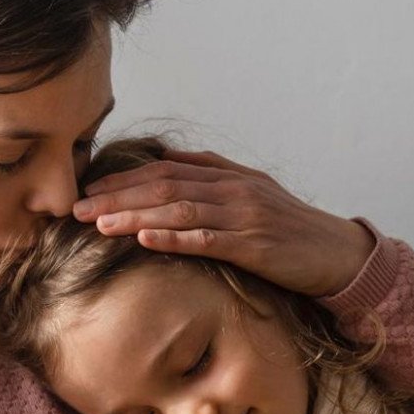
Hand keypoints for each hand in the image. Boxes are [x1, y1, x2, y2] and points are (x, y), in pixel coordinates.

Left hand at [73, 147, 376, 298]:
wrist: (338, 253)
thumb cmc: (290, 230)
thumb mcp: (250, 194)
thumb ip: (211, 176)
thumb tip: (166, 160)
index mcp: (227, 175)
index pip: (164, 169)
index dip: (122, 178)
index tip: (87, 190)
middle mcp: (232, 188)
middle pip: (163, 186)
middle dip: (116, 196)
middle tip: (76, 208)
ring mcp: (244, 215)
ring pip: (178, 209)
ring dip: (134, 216)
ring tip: (98, 225)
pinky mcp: (254, 245)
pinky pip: (207, 239)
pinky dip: (173, 238)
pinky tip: (144, 240)